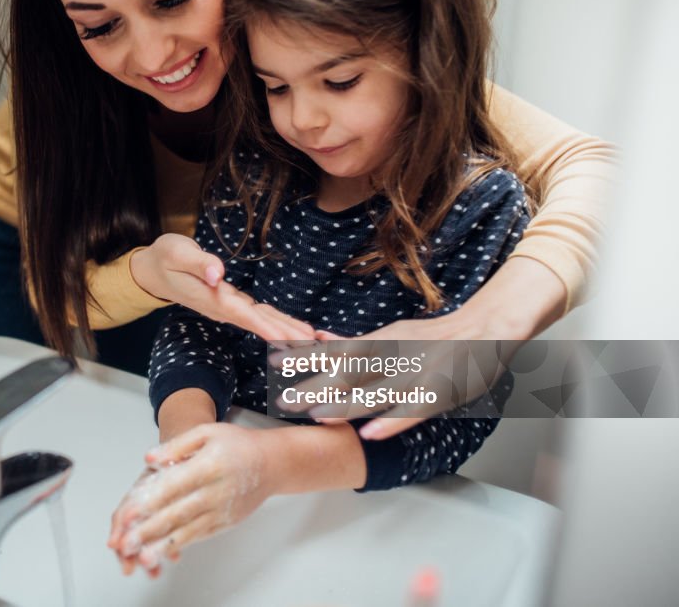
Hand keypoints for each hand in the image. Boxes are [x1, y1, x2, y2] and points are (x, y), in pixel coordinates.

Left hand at [106, 423, 271, 574]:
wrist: (271, 464)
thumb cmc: (238, 445)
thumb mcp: (207, 432)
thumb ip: (176, 445)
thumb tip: (149, 459)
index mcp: (209, 466)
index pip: (173, 486)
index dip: (148, 501)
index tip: (128, 513)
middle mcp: (215, 492)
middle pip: (177, 513)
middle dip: (148, 531)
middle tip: (125, 543)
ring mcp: (221, 511)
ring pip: (187, 531)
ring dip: (161, 545)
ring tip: (141, 556)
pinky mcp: (224, 523)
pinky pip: (198, 536)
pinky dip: (178, 545)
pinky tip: (161, 551)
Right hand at [131, 234, 314, 341]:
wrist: (152, 270)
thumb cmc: (165, 259)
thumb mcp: (177, 254)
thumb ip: (199, 263)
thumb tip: (218, 273)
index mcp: (212, 297)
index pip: (244, 315)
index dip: (267, 327)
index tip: (288, 339)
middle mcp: (222, 307)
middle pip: (259, 323)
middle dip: (285, 334)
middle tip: (312, 346)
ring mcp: (227, 307)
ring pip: (261, 320)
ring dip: (285, 331)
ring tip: (310, 340)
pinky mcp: (231, 303)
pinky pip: (259, 316)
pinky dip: (278, 323)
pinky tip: (293, 330)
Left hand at [273, 323, 519, 439]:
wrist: (487, 330)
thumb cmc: (437, 337)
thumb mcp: (393, 336)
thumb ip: (357, 342)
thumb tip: (320, 338)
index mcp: (382, 343)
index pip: (337, 351)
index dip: (306, 359)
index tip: (275, 363)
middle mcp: (394, 357)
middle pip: (349, 373)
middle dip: (315, 387)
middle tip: (283, 400)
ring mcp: (416, 375)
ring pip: (375, 392)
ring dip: (345, 405)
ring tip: (317, 417)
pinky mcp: (438, 392)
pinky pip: (411, 410)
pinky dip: (390, 421)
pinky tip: (369, 433)